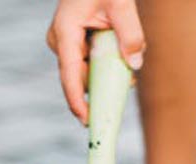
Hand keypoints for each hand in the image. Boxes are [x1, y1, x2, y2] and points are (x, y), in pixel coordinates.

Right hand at [47, 0, 144, 123]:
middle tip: (122, 94)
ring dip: (106, 75)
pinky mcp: (74, 43)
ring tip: (126, 72)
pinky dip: (105, 66)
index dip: (77, 101)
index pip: (69, 75)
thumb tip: (135, 64)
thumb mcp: (122, 3)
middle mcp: (60, 40)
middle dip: (101, 88)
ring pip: (86, 71)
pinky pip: (89, 63)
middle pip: (79, 77)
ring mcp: (65, 43)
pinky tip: (121, 62)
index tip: (87, 121)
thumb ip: (130, 33)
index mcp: (65, 32)